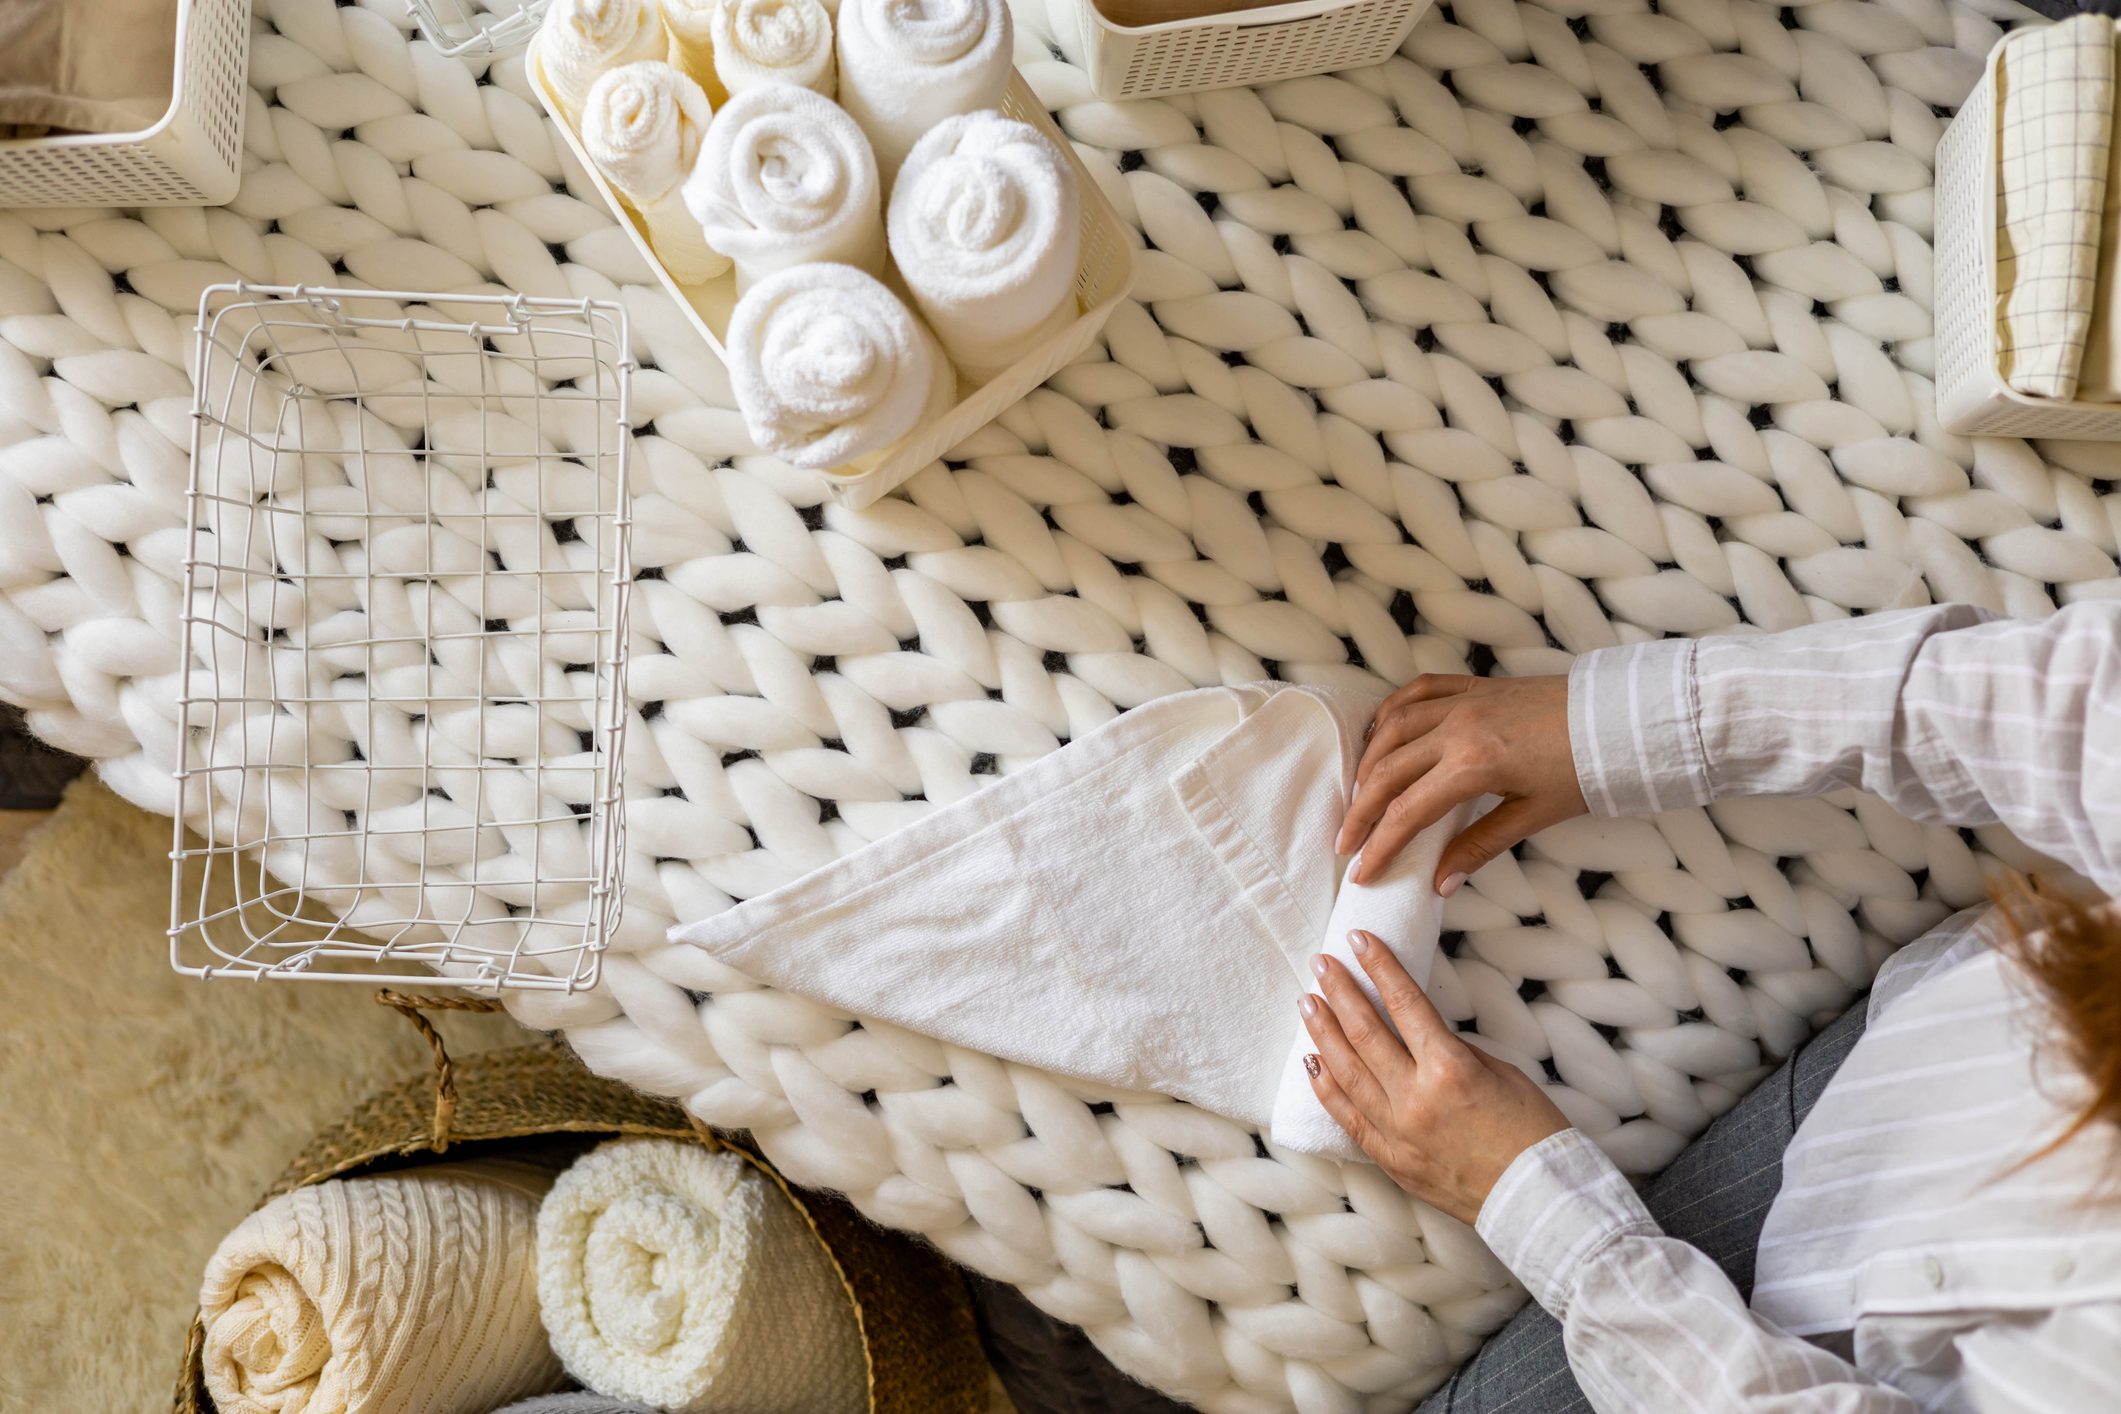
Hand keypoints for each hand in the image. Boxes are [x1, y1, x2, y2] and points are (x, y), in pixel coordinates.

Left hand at [1300, 929, 1569, 1225]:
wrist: (1538, 1201)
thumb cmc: (1533, 1132)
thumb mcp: (1500, 1073)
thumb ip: (1451, 1051)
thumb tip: (1416, 1033)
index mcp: (1450, 1069)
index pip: (1404, 1005)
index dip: (1379, 967)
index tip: (1358, 940)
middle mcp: (1415, 1098)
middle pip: (1365, 1033)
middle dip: (1339, 991)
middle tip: (1320, 963)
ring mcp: (1397, 1132)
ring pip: (1347, 1072)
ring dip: (1323, 1032)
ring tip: (1306, 1002)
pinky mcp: (1390, 1160)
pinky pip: (1348, 1117)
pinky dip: (1327, 1088)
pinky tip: (1311, 1062)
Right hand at [1336, 673, 1583, 887]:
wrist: (1619, 719)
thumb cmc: (1584, 770)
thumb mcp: (1534, 816)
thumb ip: (1481, 846)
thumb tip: (1440, 883)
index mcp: (1473, 765)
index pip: (1407, 812)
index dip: (1380, 846)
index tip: (1362, 872)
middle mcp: (1457, 728)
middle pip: (1387, 771)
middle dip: (1361, 811)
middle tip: (1345, 841)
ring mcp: (1462, 702)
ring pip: (1393, 728)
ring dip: (1369, 763)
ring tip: (1359, 794)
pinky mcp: (1474, 686)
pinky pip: (1417, 691)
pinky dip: (1392, 711)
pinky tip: (1381, 731)